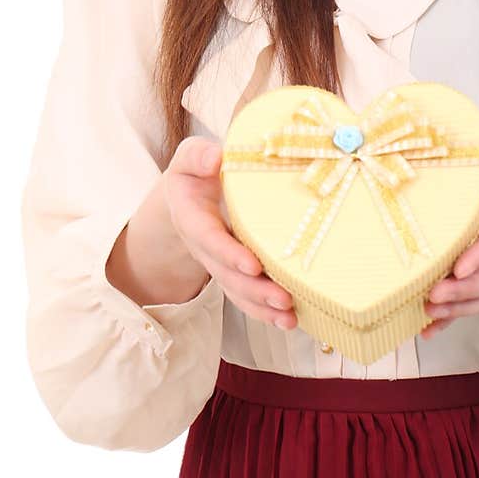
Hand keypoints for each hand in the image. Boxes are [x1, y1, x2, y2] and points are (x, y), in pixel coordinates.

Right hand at [162, 138, 297, 329]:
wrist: (189, 195)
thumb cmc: (196, 172)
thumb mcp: (190, 157)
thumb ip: (198, 156)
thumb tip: (216, 158)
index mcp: (193, 218)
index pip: (210, 239)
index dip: (229, 254)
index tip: (252, 265)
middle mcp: (205, 247)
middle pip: (227, 274)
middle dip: (254, 290)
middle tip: (283, 299)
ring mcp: (220, 263)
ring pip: (238, 291)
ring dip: (263, 307)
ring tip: (290, 318)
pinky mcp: (236, 271)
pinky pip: (248, 296)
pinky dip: (266, 311)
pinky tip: (290, 321)